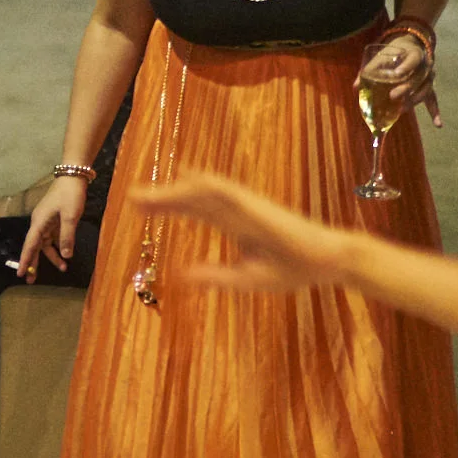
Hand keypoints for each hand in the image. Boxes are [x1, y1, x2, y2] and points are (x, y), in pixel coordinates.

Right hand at [17, 175, 88, 281]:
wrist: (73, 176)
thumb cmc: (70, 195)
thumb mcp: (71, 216)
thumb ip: (67, 236)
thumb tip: (65, 256)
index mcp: (39, 222)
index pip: (30, 244)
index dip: (25, 259)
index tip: (20, 273)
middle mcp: (40, 223)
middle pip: (34, 246)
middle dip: (33, 263)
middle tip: (30, 281)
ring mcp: (47, 221)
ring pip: (45, 244)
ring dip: (51, 256)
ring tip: (63, 269)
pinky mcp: (55, 220)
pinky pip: (53, 238)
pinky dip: (58, 247)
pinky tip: (65, 255)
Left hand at [136, 171, 350, 293]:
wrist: (326, 263)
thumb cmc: (292, 268)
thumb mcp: (244, 277)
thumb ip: (214, 276)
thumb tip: (182, 276)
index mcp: (234, 224)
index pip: (193, 211)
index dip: (167, 207)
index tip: (140, 209)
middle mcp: (235, 210)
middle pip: (191, 198)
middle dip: (162, 198)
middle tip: (131, 198)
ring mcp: (245, 206)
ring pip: (201, 192)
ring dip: (173, 191)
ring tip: (144, 195)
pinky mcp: (256, 206)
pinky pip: (226, 191)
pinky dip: (204, 184)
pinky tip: (183, 181)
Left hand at [358, 33, 440, 126]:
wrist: (412, 45)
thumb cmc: (394, 51)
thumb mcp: (382, 55)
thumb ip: (370, 69)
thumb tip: (355, 87)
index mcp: (414, 54)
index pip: (413, 60)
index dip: (407, 66)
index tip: (397, 74)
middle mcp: (426, 65)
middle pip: (419, 78)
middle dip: (407, 88)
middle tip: (393, 96)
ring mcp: (429, 77)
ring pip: (426, 90)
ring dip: (414, 100)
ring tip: (402, 109)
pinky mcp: (429, 87)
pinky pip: (433, 100)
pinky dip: (435, 112)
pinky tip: (438, 124)